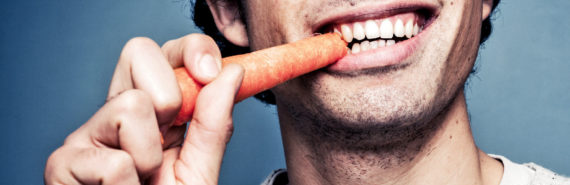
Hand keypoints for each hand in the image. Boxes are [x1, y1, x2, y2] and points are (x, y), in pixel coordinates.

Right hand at [45, 34, 243, 184]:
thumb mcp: (200, 170)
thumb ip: (213, 124)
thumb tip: (232, 73)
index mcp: (149, 113)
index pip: (162, 53)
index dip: (190, 50)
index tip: (211, 70)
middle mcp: (114, 115)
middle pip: (138, 52)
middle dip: (169, 98)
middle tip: (167, 142)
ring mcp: (86, 136)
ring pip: (131, 106)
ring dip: (151, 158)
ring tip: (141, 183)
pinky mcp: (63, 164)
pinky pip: (115, 162)